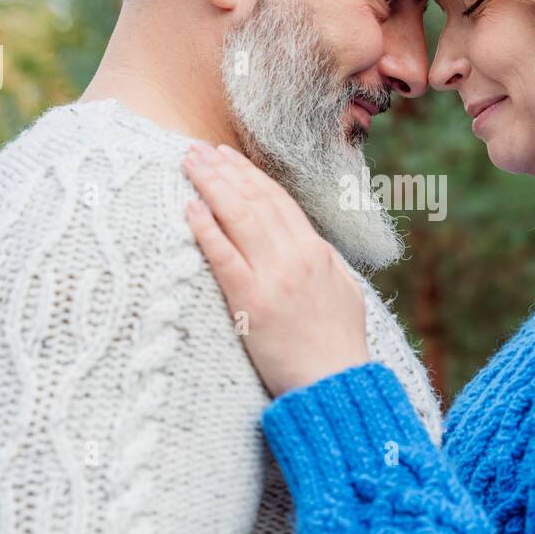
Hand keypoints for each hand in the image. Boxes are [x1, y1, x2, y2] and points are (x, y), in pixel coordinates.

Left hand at [181, 141, 369, 396]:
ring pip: (238, 218)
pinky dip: (205, 228)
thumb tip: (308, 243)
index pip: (279, 201)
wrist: (337, 385)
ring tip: (189, 163)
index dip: (250, 175)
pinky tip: (189, 207)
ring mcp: (273, 278)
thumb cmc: (339, 344)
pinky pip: (223, 257)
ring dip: (211, 186)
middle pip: (255, 200)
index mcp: (317, 251)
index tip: (228, 157)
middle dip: (224, 170)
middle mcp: (296, 257)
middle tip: (197, 148)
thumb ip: (324, 263)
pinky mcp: (251, 303)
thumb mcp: (344, 291)